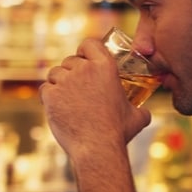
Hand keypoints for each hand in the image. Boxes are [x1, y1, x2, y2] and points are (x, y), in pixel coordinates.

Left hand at [40, 38, 150, 157]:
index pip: (89, 43)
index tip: (84, 59)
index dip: (85, 50)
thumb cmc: (118, 132)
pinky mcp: (51, 95)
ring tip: (67, 98)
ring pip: (55, 73)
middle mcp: (84, 69)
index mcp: (105, 67)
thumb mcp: (138, 117)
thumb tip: (145, 113)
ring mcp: (65, 81)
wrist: (97, 148)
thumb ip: (140, 109)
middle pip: (70, 60)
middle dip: (72, 71)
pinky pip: (45, 88)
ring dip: (59, 82)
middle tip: (76, 87)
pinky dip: (49, 96)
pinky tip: (57, 106)